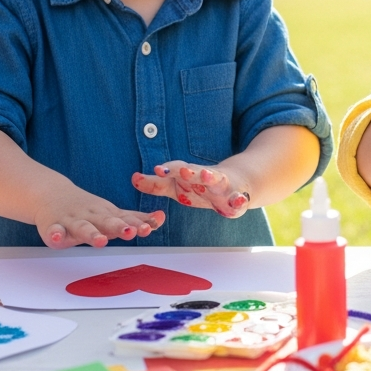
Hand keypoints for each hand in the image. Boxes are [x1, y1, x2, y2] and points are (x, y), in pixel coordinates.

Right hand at [33, 184, 162, 248]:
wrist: (51, 194)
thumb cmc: (87, 209)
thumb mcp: (112, 212)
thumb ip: (134, 219)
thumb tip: (160, 219)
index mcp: (107, 214)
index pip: (125, 219)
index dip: (137, 224)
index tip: (149, 228)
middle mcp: (92, 216)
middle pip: (107, 222)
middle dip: (119, 228)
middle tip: (131, 233)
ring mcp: (72, 221)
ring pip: (83, 228)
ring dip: (92, 234)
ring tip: (101, 241)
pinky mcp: (53, 226)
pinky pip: (53, 231)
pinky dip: (55, 234)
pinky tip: (57, 237)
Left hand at [133, 162, 250, 217]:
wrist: (236, 184)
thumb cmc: (201, 187)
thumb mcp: (177, 187)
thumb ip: (156, 185)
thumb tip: (133, 178)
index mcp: (190, 174)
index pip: (177, 169)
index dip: (168, 170)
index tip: (157, 170)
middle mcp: (205, 176)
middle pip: (196, 171)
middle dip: (189, 171)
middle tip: (182, 171)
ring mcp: (222, 185)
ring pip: (216, 178)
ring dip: (211, 176)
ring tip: (205, 174)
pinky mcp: (236, 197)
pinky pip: (238, 198)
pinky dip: (238, 199)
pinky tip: (237, 200)